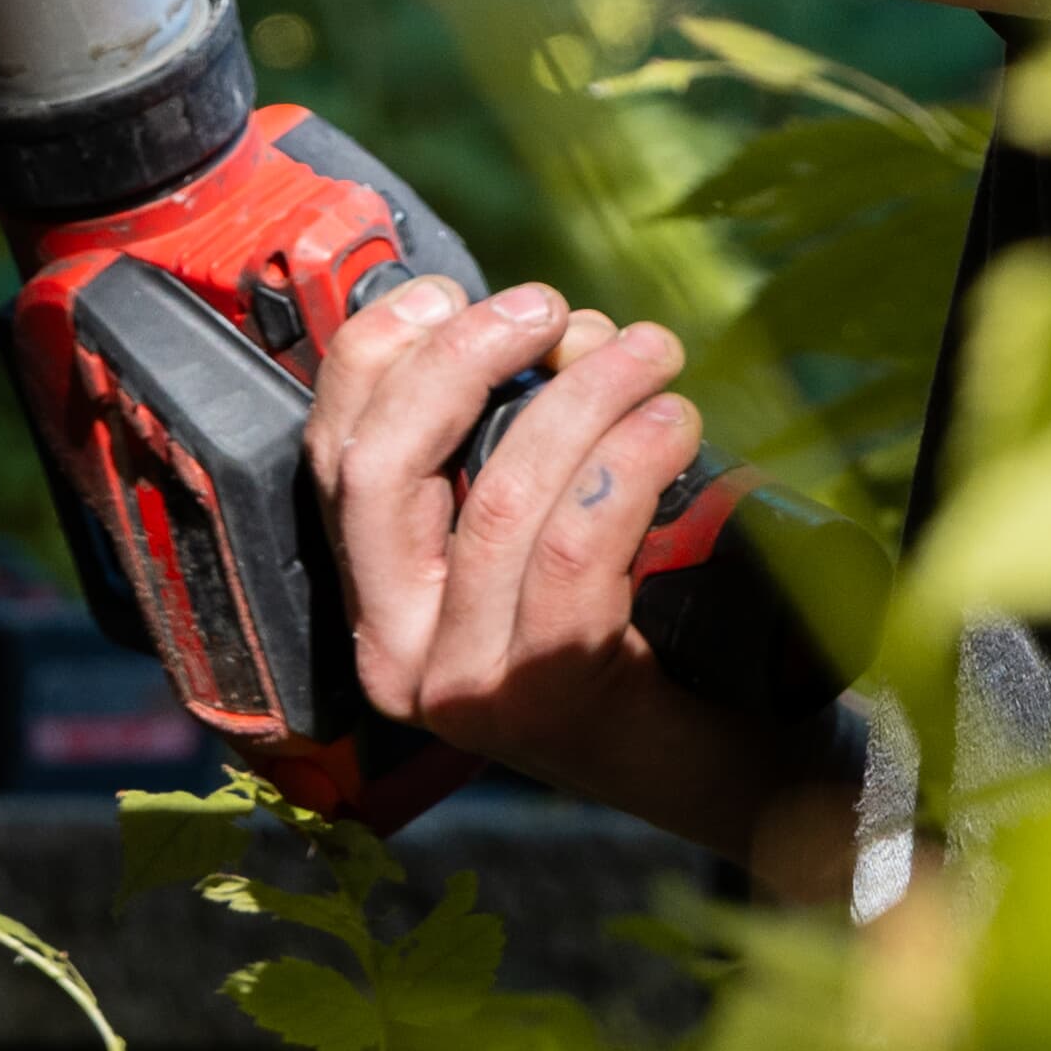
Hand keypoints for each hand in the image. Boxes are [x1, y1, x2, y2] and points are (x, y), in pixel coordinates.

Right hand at [307, 271, 809, 859]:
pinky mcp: (548, 698)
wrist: (720, 760)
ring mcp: (466, 686)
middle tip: (553, 308)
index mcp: (374, 600)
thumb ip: (505, 440)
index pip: (331, 455)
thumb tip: (547, 330)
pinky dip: (628, 461)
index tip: (450, 290)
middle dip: (466, 357)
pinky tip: (673, 423)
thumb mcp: (537, 525)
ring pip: (500, 497)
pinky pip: (575, 545)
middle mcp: (396, 654)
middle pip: (386, 467)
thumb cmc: (628, 620)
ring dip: (583, 395)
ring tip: (650, 353)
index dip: (378, 352)